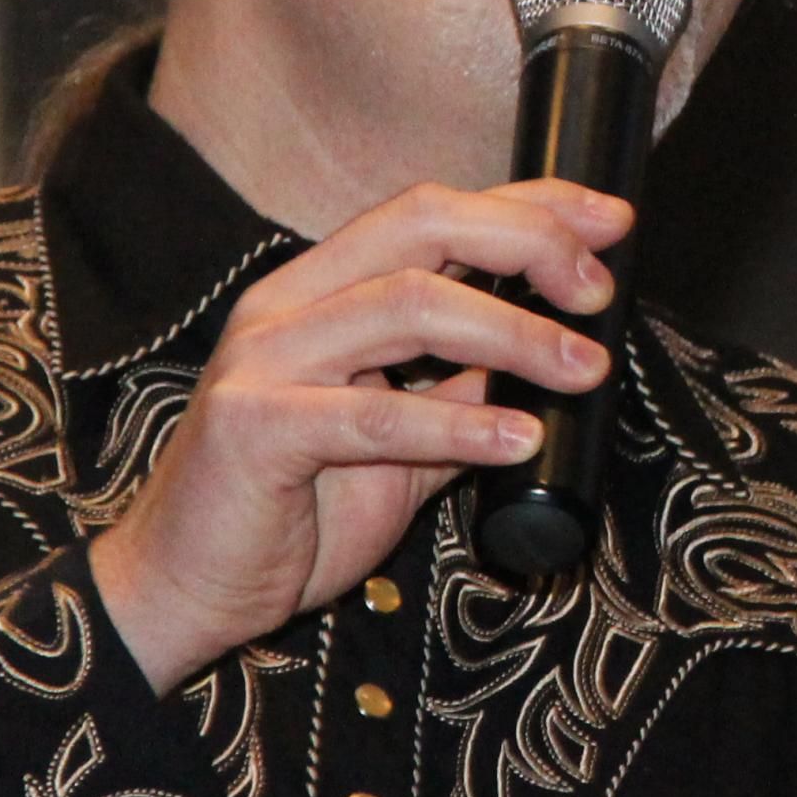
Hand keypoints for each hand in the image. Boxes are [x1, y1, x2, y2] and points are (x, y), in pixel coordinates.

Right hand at [89, 180, 628, 692]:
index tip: (611, 220)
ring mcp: (263, 360)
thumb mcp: (398, 446)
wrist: (185, 591)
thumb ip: (458, 395)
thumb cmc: (288, 515)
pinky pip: (374, 415)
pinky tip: (519, 440)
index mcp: (320, 291)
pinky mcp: (253, 427)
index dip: (528, 205)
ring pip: (408, 305)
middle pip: (423, 228)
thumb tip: (548, 360)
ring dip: (515, 332)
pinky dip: (458, 425)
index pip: (432, 212)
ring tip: (584, 369)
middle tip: (599, 291)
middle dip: (529, 243)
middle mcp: (287, 305)